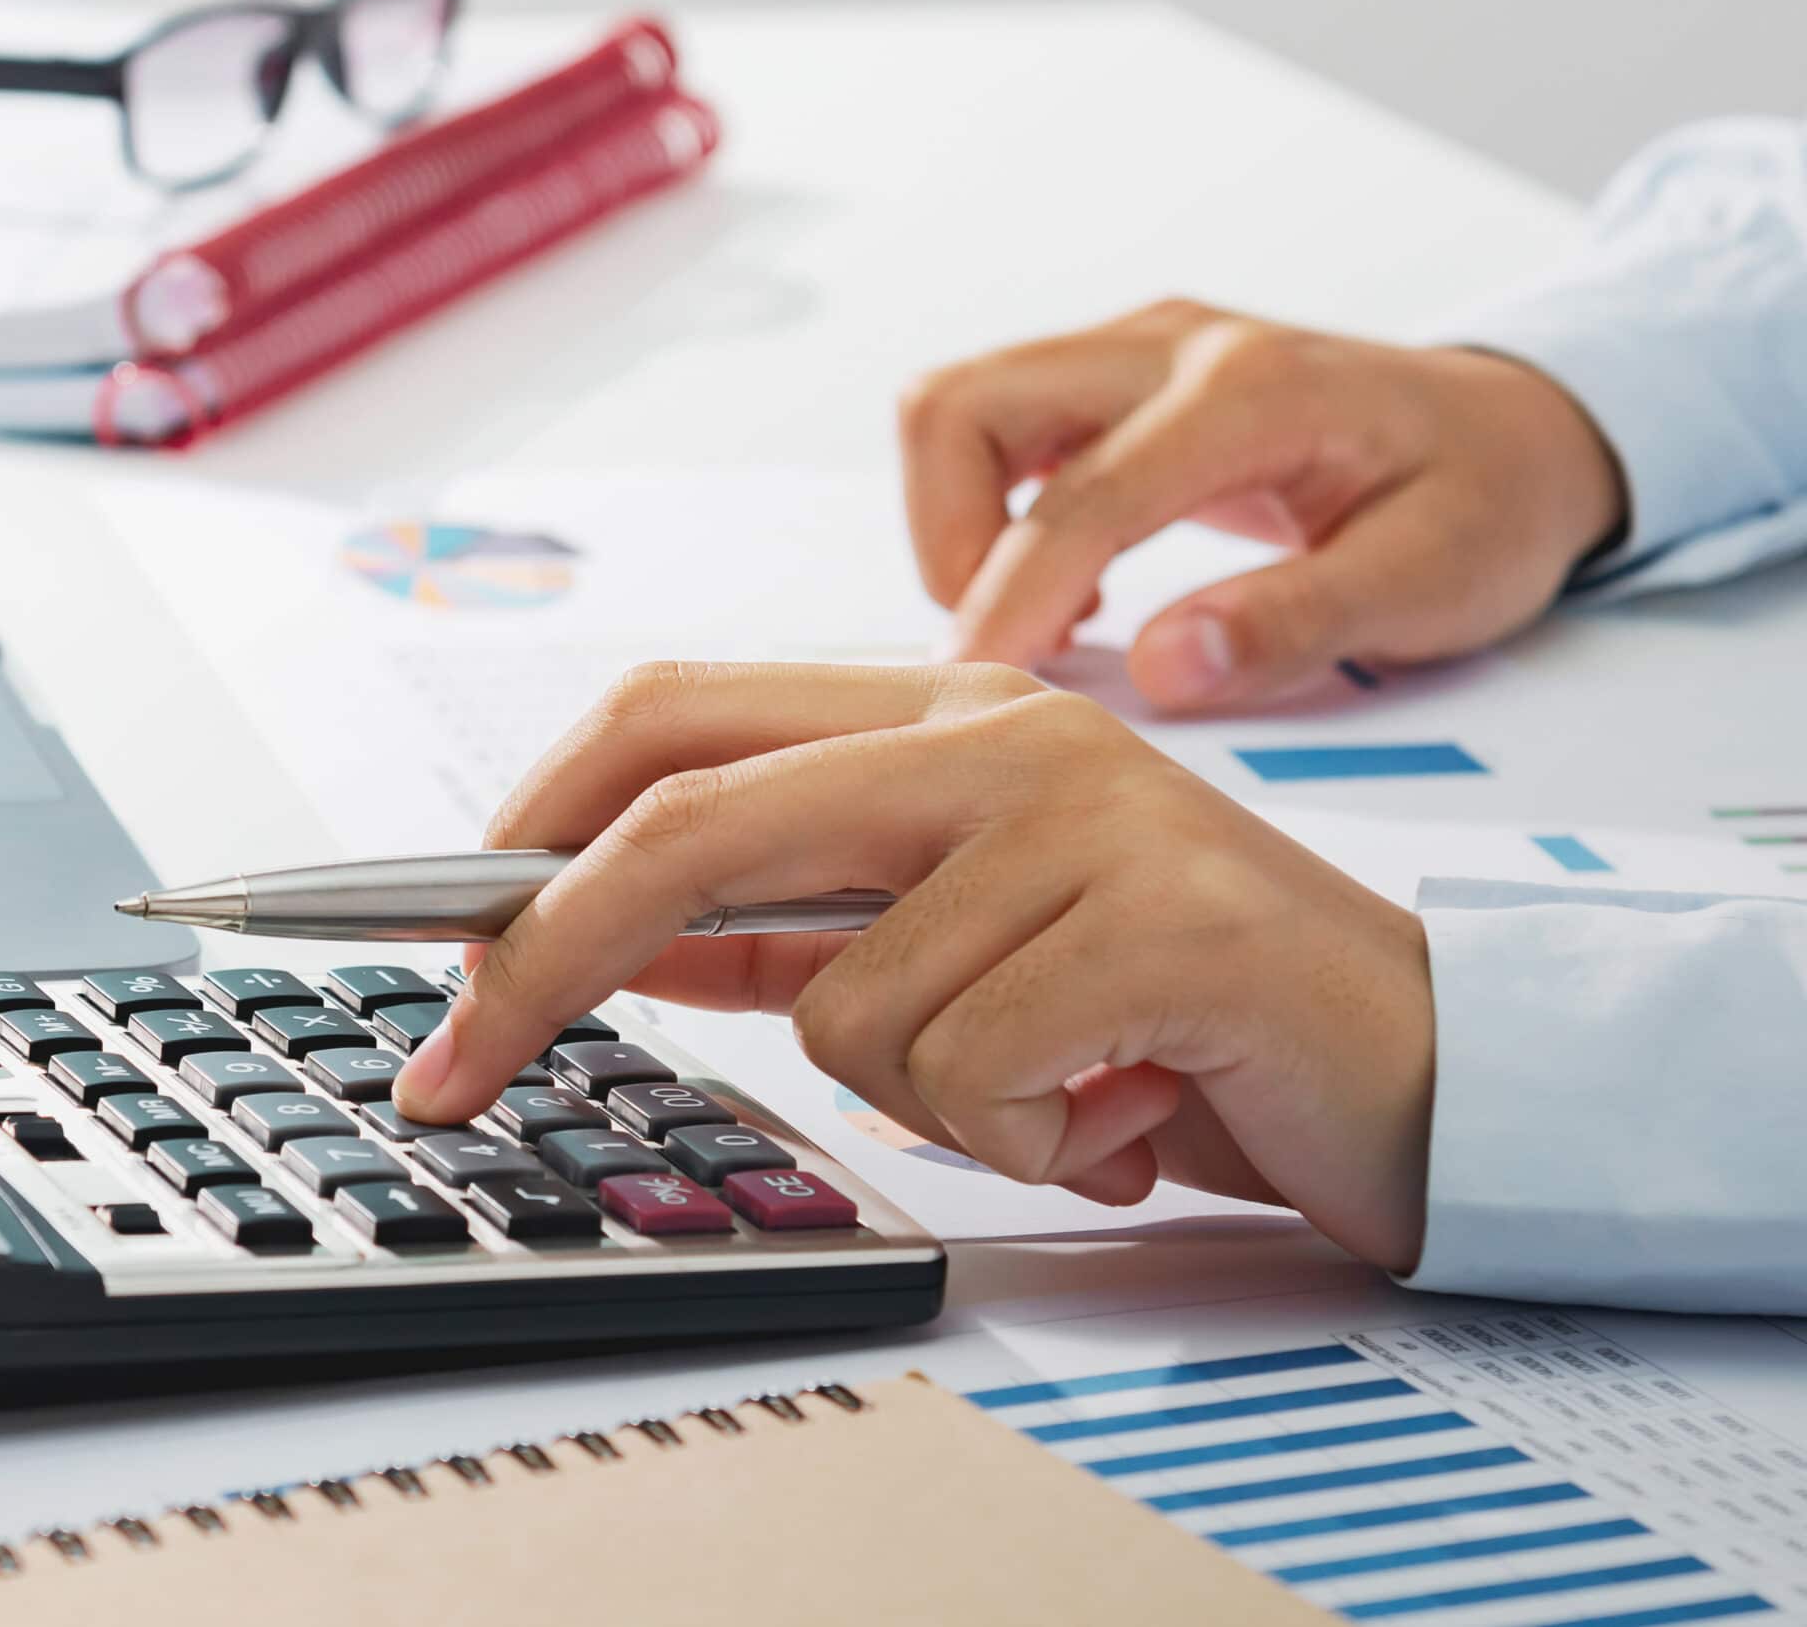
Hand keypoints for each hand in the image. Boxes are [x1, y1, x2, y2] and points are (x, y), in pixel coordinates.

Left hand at [393, 661, 1437, 1270]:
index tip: (430, 935)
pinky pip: (968, 1074)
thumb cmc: (1175, 1005)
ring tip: (1058, 1088)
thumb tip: (600, 931)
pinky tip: (1124, 1110)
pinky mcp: (1158, 920)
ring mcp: (1083, 813)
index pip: (676, 716)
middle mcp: (1002, 733)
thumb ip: (788, 926)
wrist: (1425, 1061)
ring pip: (845, 1003)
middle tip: (458, 1070)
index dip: (528, 817)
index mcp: (944, 714)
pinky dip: (1028, 1141)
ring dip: (927, 1100)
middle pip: (690, 817)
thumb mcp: (956, 948)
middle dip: (546, 955)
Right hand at [900, 299, 1626, 709]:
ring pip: (958, 407)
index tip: (985, 690)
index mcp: (1254, 391)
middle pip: (962, 405)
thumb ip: (1294, 625)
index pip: (1081, 497)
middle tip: (1008, 644)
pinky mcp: (1113, 377)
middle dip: (945, 541)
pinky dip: (984, 510)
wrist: (1523, 431)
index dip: (1012, 602)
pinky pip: (990, 424)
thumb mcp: (1432, 585)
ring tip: (1040, 617)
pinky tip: (1069, 583)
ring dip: (954, 523)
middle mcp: (1174, 344)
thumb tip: (1161, 667)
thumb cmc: (1486, 507)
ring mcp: (1134, 349)